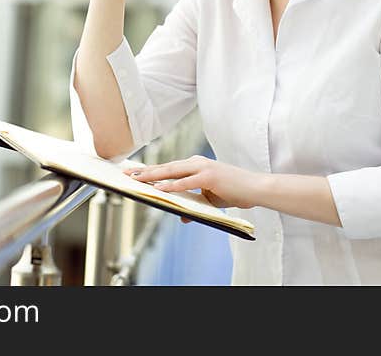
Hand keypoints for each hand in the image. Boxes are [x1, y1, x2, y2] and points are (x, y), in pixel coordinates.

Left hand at [123, 155, 257, 223]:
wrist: (254, 188)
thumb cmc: (234, 191)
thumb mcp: (210, 199)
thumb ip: (195, 205)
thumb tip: (182, 217)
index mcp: (195, 165)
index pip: (168, 167)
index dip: (150, 169)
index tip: (133, 171)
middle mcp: (196, 163)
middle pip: (165, 167)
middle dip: (144, 170)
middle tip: (126, 173)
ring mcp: (202, 168)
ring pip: (171, 171)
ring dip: (152, 176)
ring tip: (136, 179)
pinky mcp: (209, 177)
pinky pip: (185, 182)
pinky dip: (171, 185)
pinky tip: (158, 188)